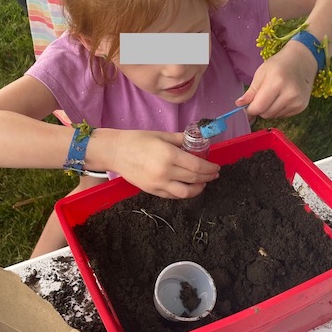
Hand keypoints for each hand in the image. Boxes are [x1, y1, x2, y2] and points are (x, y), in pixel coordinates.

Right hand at [98, 129, 219, 198]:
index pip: (197, 165)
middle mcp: (165, 172)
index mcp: (169, 155)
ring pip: (185, 192)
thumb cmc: (138, 140)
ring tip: (203, 183)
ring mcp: (158, 184)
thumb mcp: (162, 135)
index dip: (210, 168)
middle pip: (194, 178)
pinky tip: (188, 187)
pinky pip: (173, 196)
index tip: (216, 167)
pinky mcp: (152, 191)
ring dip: (198, 189)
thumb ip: (182, 140)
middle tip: (214, 174)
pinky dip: (183, 193)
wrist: (115, 152)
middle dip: (207, 177)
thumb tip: (198, 141)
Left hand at [236, 41, 316, 118]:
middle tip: (262, 97)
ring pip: (274, 116)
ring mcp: (297, 101)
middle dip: (259, 109)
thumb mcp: (261, 73)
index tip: (247, 106)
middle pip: (266, 114)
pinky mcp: (302, 106)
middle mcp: (289, 94)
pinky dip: (278, 110)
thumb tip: (239, 104)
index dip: (250, 110)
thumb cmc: (279, 64)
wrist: (302, 60)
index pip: (259, 107)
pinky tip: (282, 98)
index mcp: (277, 82)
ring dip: (269, 110)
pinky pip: (283, 116)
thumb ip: (251, 91)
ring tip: (273, 95)